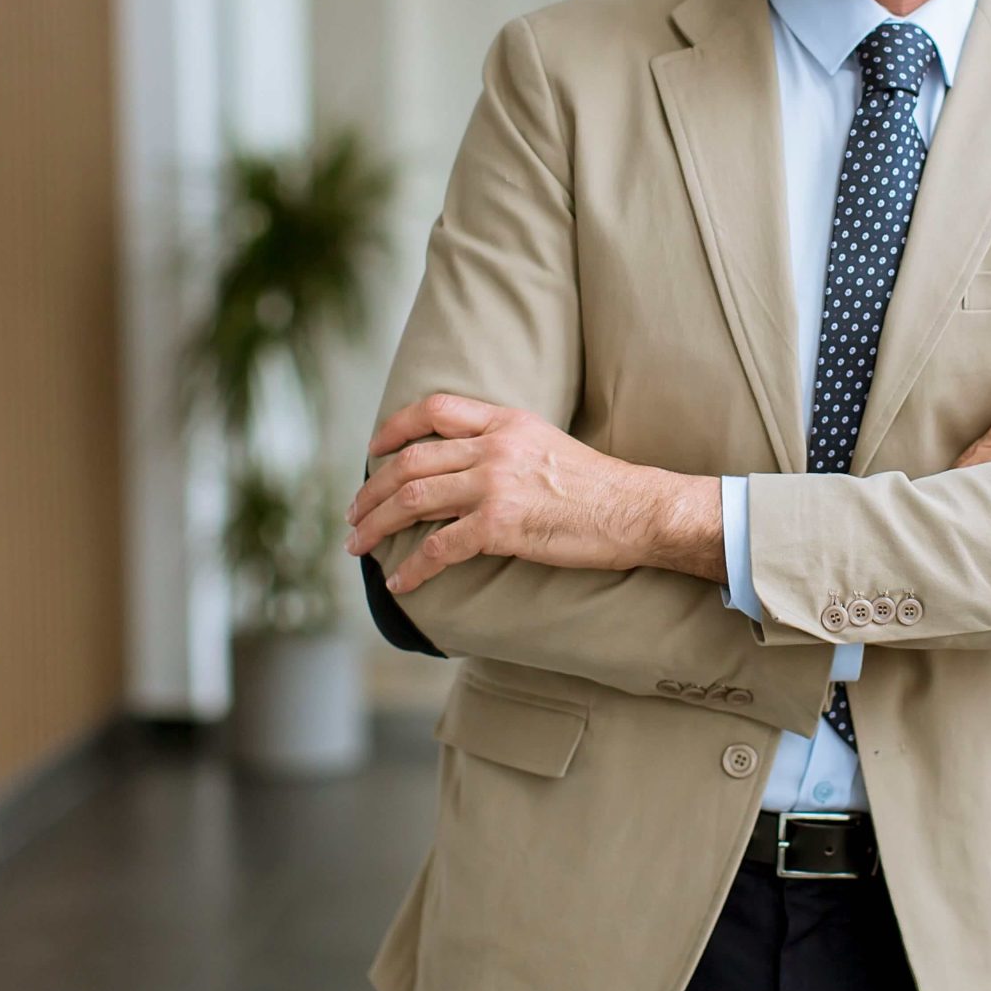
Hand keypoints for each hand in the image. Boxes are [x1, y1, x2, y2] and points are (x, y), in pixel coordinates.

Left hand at [344, 394, 718, 593]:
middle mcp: (494, 447)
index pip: (434, 409)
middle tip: (353, 514)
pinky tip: (400, 581)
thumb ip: (505, 446)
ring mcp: (495, 485)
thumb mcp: (546, 443)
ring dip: (376, 525)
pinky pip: (439, 547)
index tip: (373, 451)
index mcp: (505, 422)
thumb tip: (467, 468)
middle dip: (371, 490)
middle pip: (410, 461)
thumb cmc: (598, 486)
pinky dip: (412, 567)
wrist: (637, 509)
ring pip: (413, 500)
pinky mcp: (501, 526)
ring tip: (358, 544)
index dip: (394, 428)